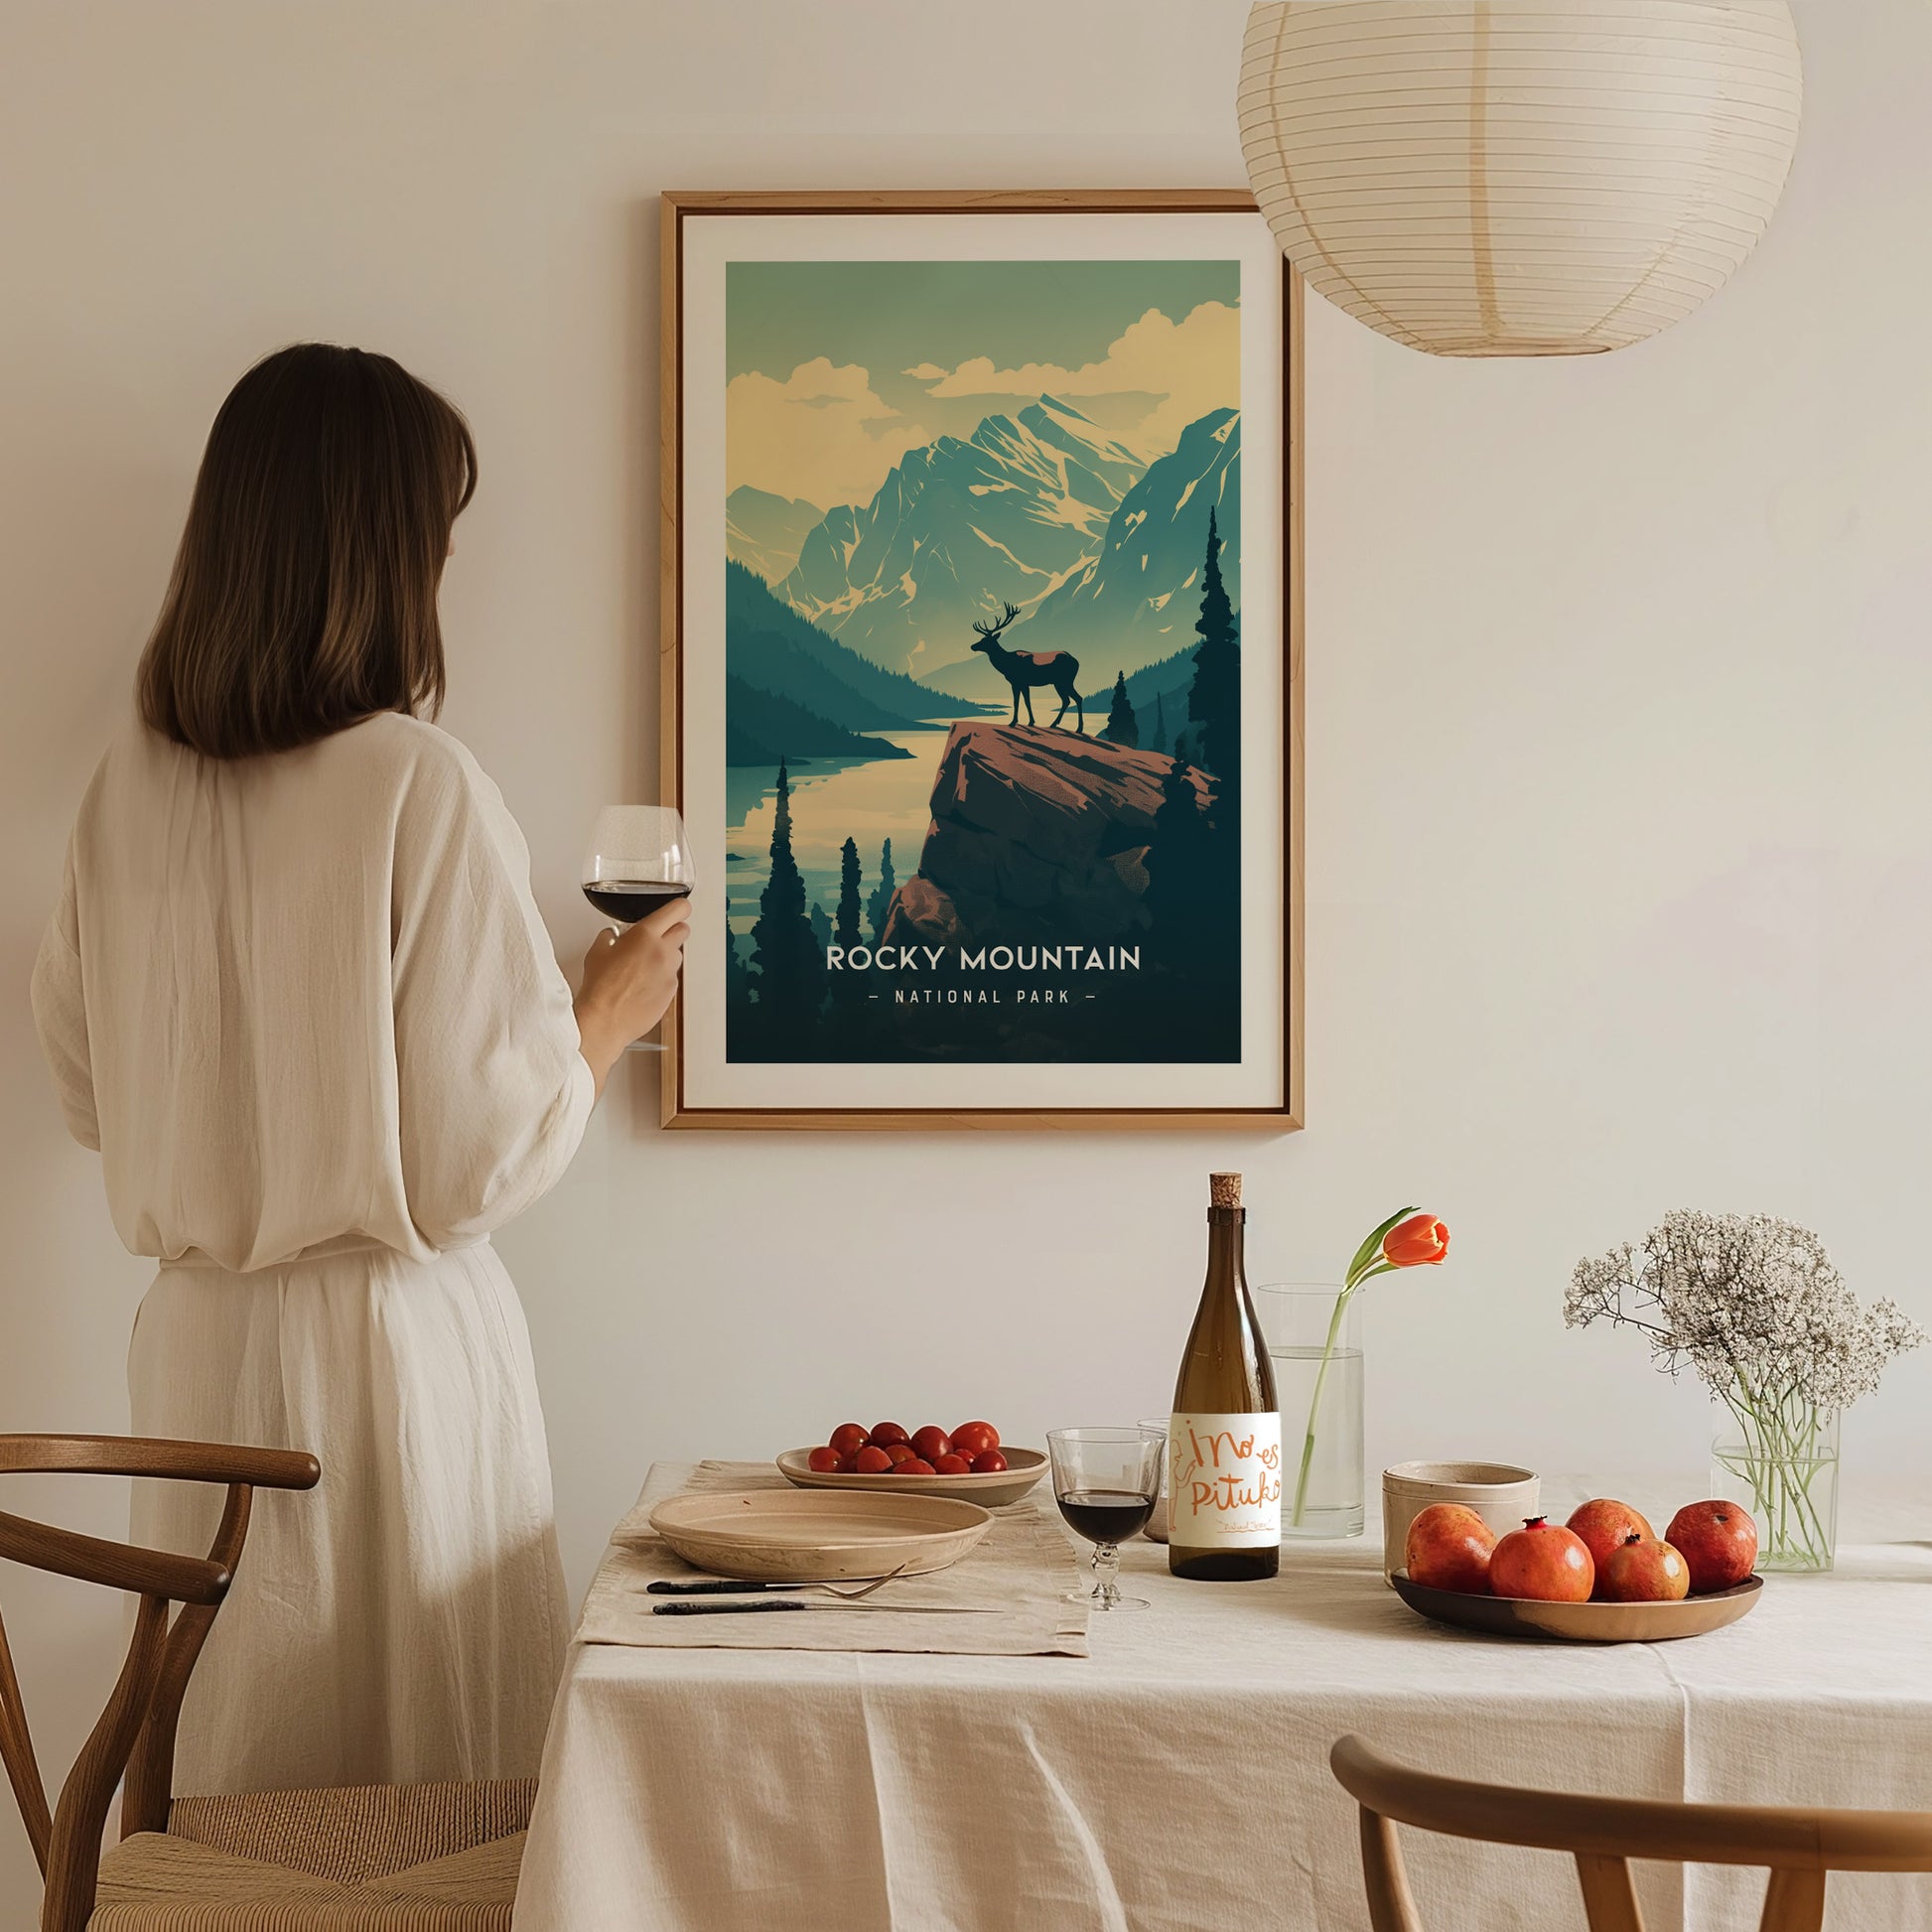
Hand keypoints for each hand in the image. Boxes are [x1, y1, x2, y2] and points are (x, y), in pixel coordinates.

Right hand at [574, 895, 691, 1094]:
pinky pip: (672, 977)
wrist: (605, 1020)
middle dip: (672, 930)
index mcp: (645, 935)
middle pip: (683, 930)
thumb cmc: (600, 988)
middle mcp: (663, 952)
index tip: (678, 909)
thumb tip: (613, 936)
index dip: (680, 907)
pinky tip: (643, 985)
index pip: (678, 909)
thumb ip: (610, 937)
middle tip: (657, 938)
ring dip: (666, 956)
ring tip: (644, 967)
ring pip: (677, 956)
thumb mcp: (597, 951)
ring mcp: (669, 973)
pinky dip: (662, 978)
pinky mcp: (671, 991)